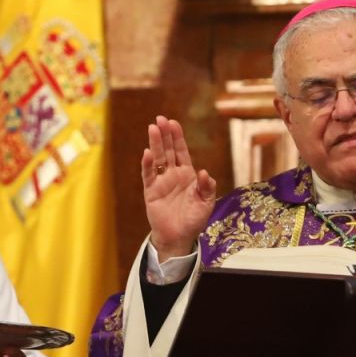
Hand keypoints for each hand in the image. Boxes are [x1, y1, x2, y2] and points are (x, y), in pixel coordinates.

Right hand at [143, 116, 217, 260]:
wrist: (179, 238)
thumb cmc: (194, 220)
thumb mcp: (207, 203)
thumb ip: (207, 187)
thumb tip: (204, 173)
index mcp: (187, 174)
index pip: (181, 151)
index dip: (178, 137)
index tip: (174, 123)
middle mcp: (173, 174)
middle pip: (168, 150)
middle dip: (165, 134)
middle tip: (160, 118)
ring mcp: (161, 182)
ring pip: (158, 159)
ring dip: (156, 144)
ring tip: (152, 128)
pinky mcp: (151, 192)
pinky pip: (148, 175)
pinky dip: (147, 164)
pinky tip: (147, 153)